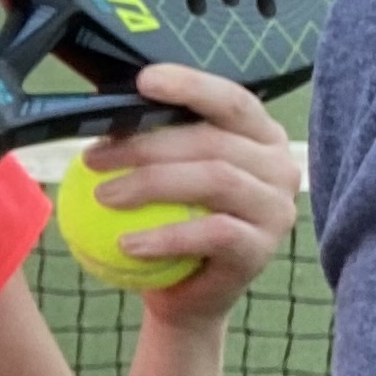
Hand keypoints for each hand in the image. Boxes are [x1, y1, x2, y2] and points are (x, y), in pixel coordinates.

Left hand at [78, 64, 299, 328]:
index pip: (230, 100)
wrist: (185, 293)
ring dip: (151, 184)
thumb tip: (107, 104)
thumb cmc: (172, 220)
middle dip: (147, 145)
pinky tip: (126, 243)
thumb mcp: (164, 171)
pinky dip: (166, 235)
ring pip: (214, 179)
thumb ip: (153, 138)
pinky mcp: (262, 249)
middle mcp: (279, 166)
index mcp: (260, 135)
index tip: (144, 82)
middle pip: (213, 141)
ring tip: (104, 195)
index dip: (190, 85)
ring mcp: (276, 208)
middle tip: (95, 158)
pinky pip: (214, 233)